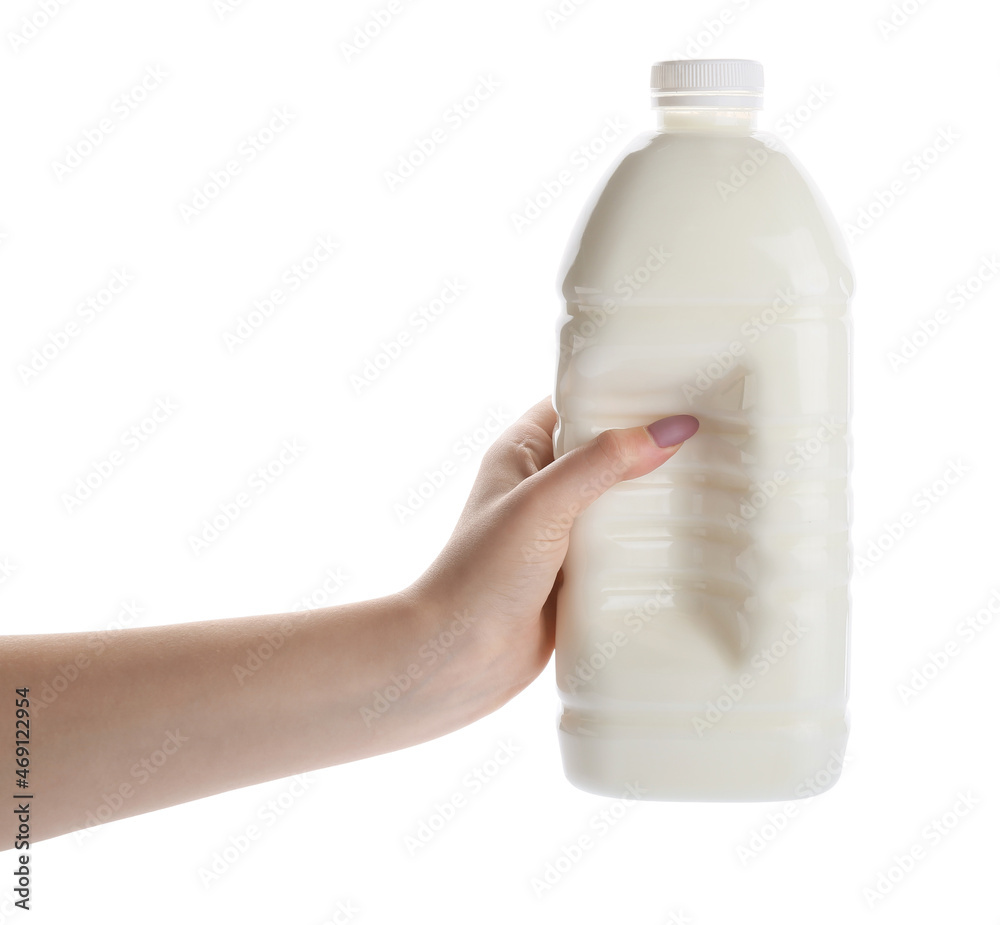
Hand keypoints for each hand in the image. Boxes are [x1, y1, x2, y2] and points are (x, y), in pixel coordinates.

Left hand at [407, 396, 698, 719]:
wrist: (455, 657)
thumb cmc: (479, 573)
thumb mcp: (542, 503)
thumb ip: (601, 463)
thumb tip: (669, 431)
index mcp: (522, 452)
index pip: (578, 404)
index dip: (623, 393)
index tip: (679, 385)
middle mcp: (541, 488)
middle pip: (607, 454)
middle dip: (652, 448)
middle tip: (714, 434)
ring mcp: (558, 533)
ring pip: (618, 504)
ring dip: (655, 500)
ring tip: (717, 482)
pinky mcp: (575, 576)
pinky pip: (620, 550)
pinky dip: (649, 545)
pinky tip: (694, 541)